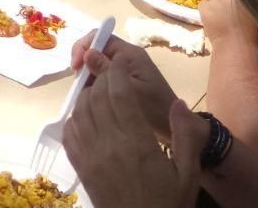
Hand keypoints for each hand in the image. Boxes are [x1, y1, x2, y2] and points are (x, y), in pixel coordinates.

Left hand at [66, 82, 205, 207]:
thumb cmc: (168, 203)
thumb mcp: (188, 173)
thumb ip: (185, 136)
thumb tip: (178, 102)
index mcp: (137, 143)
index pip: (120, 95)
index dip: (117, 74)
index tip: (120, 64)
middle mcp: (109, 145)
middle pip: (97, 98)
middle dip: (101, 80)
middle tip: (110, 75)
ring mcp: (90, 156)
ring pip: (80, 112)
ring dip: (87, 97)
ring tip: (99, 93)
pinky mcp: (80, 167)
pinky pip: (70, 133)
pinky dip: (75, 118)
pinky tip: (87, 117)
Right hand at [70, 34, 180, 137]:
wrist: (172, 127)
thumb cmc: (153, 109)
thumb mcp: (129, 90)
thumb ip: (107, 71)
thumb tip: (87, 53)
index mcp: (129, 54)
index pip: (99, 37)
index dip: (83, 47)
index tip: (75, 68)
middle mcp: (125, 58)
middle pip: (96, 51)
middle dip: (83, 65)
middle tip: (79, 86)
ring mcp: (124, 71)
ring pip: (96, 66)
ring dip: (87, 78)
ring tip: (85, 97)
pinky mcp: (122, 83)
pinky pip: (102, 78)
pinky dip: (93, 87)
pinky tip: (92, 102)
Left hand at [198, 0, 256, 47]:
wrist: (236, 44)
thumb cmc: (250, 34)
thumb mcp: (255, 14)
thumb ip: (248, 4)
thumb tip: (244, 2)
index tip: (234, 1)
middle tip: (224, 6)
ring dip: (213, 0)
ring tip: (215, 11)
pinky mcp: (205, 8)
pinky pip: (202, 3)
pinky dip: (205, 8)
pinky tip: (208, 16)